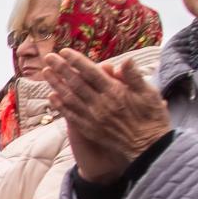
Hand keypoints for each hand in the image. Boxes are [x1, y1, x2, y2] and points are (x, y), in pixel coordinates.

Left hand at [42, 50, 170, 183]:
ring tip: (46, 72)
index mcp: (115, 92)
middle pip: (76, 82)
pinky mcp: (90, 129)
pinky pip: (71, 115)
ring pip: (70, 97)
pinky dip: (60, 105)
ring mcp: (93, 117)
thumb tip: (125, 60)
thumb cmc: (152, 118)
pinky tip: (52, 97)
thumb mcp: (150, 93)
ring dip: (56, 84)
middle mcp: (101, 104)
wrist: (149, 147)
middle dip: (61, 68)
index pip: (91, 72)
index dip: (77, 61)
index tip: (64, 51)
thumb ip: (134, 76)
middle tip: (48, 56)